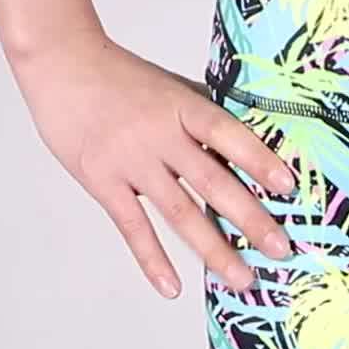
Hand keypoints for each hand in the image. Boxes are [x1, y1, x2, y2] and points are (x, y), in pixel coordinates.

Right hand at [10, 31, 294, 296]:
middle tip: (281, 249)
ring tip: (242, 279)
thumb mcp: (170, 86)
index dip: (258, 159)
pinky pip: (133, 227)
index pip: (227, 134)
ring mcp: (131, 161)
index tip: (288, 187)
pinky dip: (152, 259)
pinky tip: (172, 287)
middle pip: (212, 182)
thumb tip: (251, 145)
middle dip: (250, 219)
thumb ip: (204, 116)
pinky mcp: (102, 181)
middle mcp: (160, 135)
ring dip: (214, 249)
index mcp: (182, 106)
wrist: (60, 61)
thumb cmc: (121, 76)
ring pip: (180, 212)